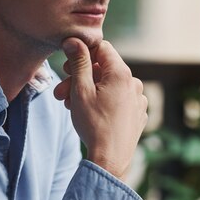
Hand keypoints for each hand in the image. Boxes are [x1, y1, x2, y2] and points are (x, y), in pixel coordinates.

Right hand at [53, 38, 147, 180]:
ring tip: (71, 106)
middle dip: (80, 78)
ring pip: (109, 86)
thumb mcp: (81, 91)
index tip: (67, 66)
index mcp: (121, 73)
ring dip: (88, 91)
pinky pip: (118, 100)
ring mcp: (138, 100)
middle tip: (61, 92)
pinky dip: (103, 102)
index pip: (102, 48)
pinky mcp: (138, 114)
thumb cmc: (94, 126)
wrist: (110, 160)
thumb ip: (78, 62)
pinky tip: (90, 115)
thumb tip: (74, 40)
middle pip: (103, 70)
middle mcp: (134, 83)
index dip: (82, 54)